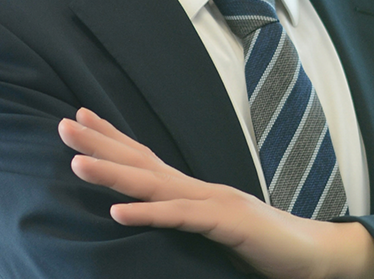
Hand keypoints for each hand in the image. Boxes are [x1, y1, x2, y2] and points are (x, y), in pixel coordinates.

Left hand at [58, 109, 373, 278]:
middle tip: (64, 124)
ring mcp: (212, 201)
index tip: (80, 118)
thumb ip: (185, 216)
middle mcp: (198, 187)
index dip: (112, 137)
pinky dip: (147, 212)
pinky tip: (116, 211)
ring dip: (113, 172)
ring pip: (154, 184)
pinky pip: (180, 217)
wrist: (310, 255)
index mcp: (192, 189)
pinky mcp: (226, 222)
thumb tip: (154, 211)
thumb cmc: (260, 245)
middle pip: (142, 160)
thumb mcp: (212, 228)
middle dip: (101, 142)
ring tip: (76, 162)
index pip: (144, 156)